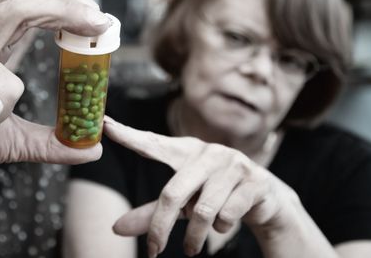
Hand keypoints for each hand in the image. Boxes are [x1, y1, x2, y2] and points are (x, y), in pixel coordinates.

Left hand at [103, 116, 298, 256]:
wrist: (264, 198)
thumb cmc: (213, 195)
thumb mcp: (182, 203)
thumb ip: (151, 213)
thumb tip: (115, 228)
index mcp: (185, 151)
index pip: (152, 143)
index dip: (129, 135)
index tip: (105, 125)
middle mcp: (207, 152)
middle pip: (173, 192)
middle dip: (161, 227)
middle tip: (153, 251)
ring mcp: (232, 164)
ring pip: (203, 210)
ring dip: (194, 237)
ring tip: (190, 248)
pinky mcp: (254, 180)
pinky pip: (228, 214)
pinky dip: (221, 229)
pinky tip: (224, 225)